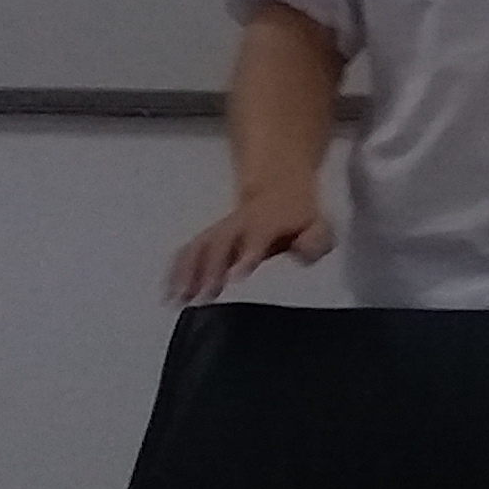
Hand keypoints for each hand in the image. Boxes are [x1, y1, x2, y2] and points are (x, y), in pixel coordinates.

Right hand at [166, 182, 332, 303]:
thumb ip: (315, 241)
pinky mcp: (208, 237)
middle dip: (209, 269)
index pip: (256, 237)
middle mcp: (238, 224)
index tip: (235, 277)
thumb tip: (303, 252)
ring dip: (186, 273)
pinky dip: (176, 271)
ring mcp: (220, 230)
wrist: (279, 188)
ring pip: (198, 247)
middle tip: (203, 296)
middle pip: (219, 243)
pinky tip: (170, 293)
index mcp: (267, 222)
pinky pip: (188, 251)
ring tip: (178, 299)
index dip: (246, 255)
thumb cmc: (299, 218)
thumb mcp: (318, 226)